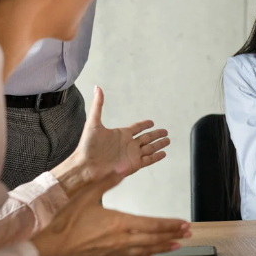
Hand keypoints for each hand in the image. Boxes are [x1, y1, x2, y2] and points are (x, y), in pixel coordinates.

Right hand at [31, 168, 190, 255]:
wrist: (52, 249)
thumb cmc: (66, 224)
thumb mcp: (86, 196)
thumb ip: (106, 181)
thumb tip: (121, 168)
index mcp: (120, 222)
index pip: (153, 223)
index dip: (170, 224)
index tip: (183, 223)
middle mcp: (122, 240)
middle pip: (154, 238)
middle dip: (172, 235)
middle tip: (187, 234)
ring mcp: (117, 252)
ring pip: (146, 250)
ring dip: (163, 247)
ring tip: (177, 245)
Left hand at [51, 86, 170, 197]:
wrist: (87, 168)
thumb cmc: (87, 147)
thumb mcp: (93, 123)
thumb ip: (98, 105)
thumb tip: (97, 88)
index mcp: (121, 134)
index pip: (136, 128)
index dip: (144, 125)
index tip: (151, 122)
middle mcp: (128, 144)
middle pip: (146, 137)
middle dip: (156, 134)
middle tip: (165, 131)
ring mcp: (132, 155)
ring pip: (150, 148)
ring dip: (159, 144)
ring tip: (168, 140)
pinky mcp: (134, 165)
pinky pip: (149, 160)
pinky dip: (157, 157)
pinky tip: (164, 153)